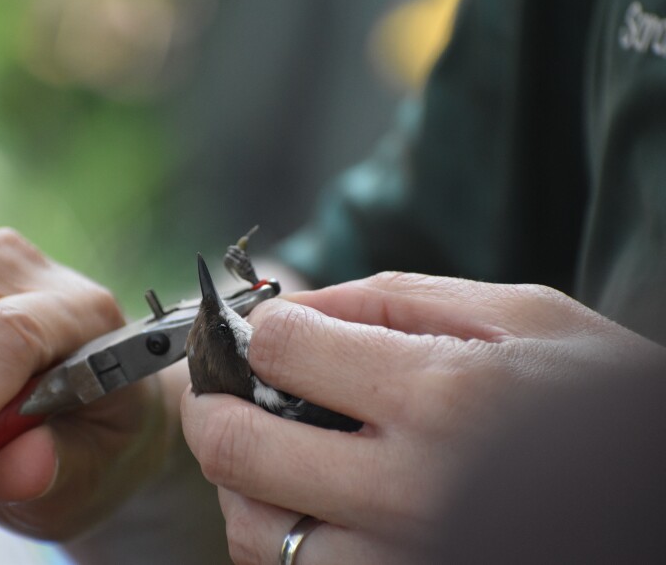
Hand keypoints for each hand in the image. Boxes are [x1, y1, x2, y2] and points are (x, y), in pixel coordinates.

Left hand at [181, 272, 665, 563]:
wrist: (652, 495)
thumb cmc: (597, 399)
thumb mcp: (524, 316)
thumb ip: (396, 298)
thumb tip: (296, 303)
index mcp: (444, 396)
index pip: (281, 350)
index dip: (260, 332)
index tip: (270, 334)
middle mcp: (412, 491)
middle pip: (237, 447)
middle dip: (215, 404)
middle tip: (228, 388)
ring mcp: (401, 563)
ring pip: (252, 532)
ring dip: (240, 481)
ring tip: (271, 448)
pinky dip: (279, 534)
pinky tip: (309, 502)